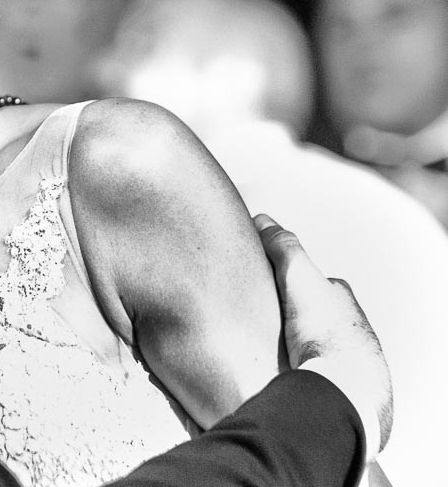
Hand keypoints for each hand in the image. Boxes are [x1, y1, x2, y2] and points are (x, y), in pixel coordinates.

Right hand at [254, 213, 392, 461]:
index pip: (314, 281)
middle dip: (289, 314)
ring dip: (290, 344)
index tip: (263, 280)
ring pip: (309, 345)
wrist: (344, 390)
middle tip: (258, 316)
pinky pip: (308, 371)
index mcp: (343, 302)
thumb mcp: (299, 277)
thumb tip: (262, 218)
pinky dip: (292, 367)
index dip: (288, 278)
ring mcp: (344, 361)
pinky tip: (274, 370)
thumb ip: (282, 246)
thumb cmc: (325, 332)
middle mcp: (350, 329)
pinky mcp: (336, 389)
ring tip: (261, 346)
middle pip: (312, 314)